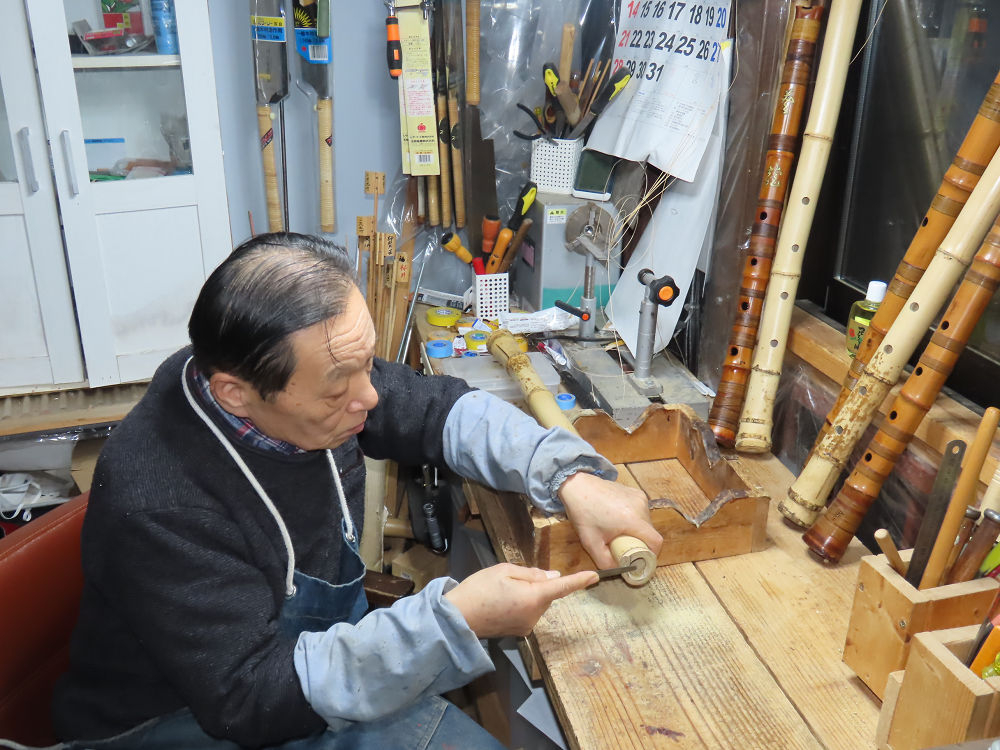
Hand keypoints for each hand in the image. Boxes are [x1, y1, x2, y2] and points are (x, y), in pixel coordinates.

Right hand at [445, 563, 597, 637]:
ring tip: (500, 593)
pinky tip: (501, 603)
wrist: (457, 618)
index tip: (594, 575)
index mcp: (532, 598)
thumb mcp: (504, 571)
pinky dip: (521, 605)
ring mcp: (527, 626)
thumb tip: (552, 576)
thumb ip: (531, 573)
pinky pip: (528, 613)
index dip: (579, 580)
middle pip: (546, 594)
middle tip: (509, 580)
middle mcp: (534, 616)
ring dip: (528, 595)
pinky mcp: (519, 632)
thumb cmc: (479, 589)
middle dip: (536, 584)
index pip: (561, 587)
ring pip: (537, 603)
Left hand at [557, 471, 662, 568]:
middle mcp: (640, 506)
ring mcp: (639, 497)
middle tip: (625, 546)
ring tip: (619, 531)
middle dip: (640, 542)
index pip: (656, 541)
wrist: (577, 486)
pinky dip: (634, 519)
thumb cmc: (583, 513)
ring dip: (637, 530)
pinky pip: (641, 511)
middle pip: (650, 532)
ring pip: (646, 522)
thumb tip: (619, 570)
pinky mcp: (635, 492)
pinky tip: (618, 519)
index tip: (640, 558)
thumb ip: (605, 562)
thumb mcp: (591, 543)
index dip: (652, 554)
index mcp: (632, 520)